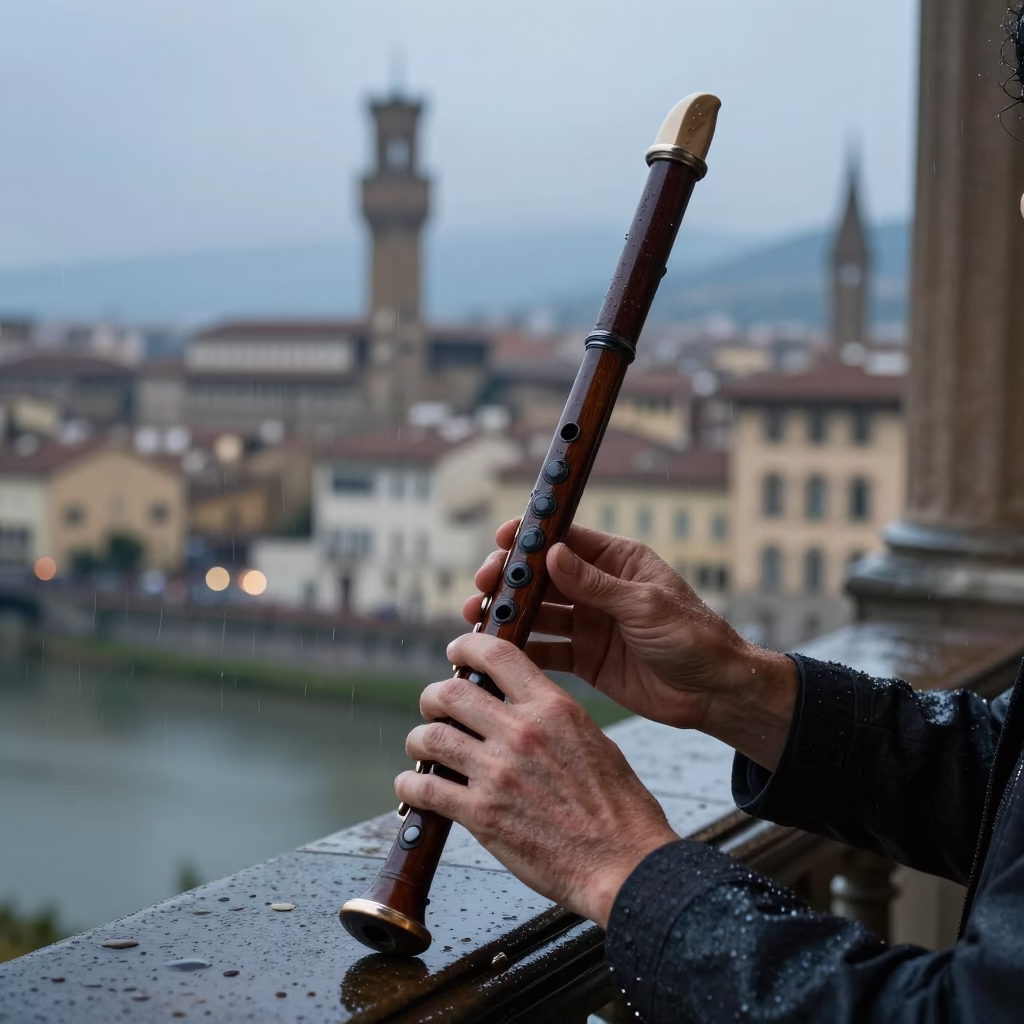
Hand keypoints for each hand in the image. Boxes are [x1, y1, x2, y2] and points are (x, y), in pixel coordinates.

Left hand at [395, 632, 678, 928]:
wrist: (623, 864)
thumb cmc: (618, 809)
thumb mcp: (593, 739)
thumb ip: (552, 718)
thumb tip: (523, 706)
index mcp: (553, 708)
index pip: (497, 655)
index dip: (468, 648)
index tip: (458, 652)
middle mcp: (522, 733)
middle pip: (451, 693)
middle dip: (433, 697)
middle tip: (433, 706)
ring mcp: (498, 773)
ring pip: (431, 737)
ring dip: (419, 740)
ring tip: (421, 746)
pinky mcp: (482, 814)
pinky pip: (426, 788)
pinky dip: (410, 785)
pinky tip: (412, 787)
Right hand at [464, 521, 796, 770]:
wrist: (715, 693)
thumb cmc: (694, 637)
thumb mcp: (645, 606)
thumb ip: (596, 584)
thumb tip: (552, 553)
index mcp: (617, 562)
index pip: (566, 538)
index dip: (532, 536)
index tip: (502, 538)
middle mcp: (597, 589)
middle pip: (542, 575)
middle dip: (509, 578)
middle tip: (482, 584)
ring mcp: (588, 624)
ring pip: (537, 612)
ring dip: (507, 613)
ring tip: (477, 617)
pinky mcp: (584, 659)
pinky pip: (545, 650)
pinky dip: (521, 650)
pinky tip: (496, 652)